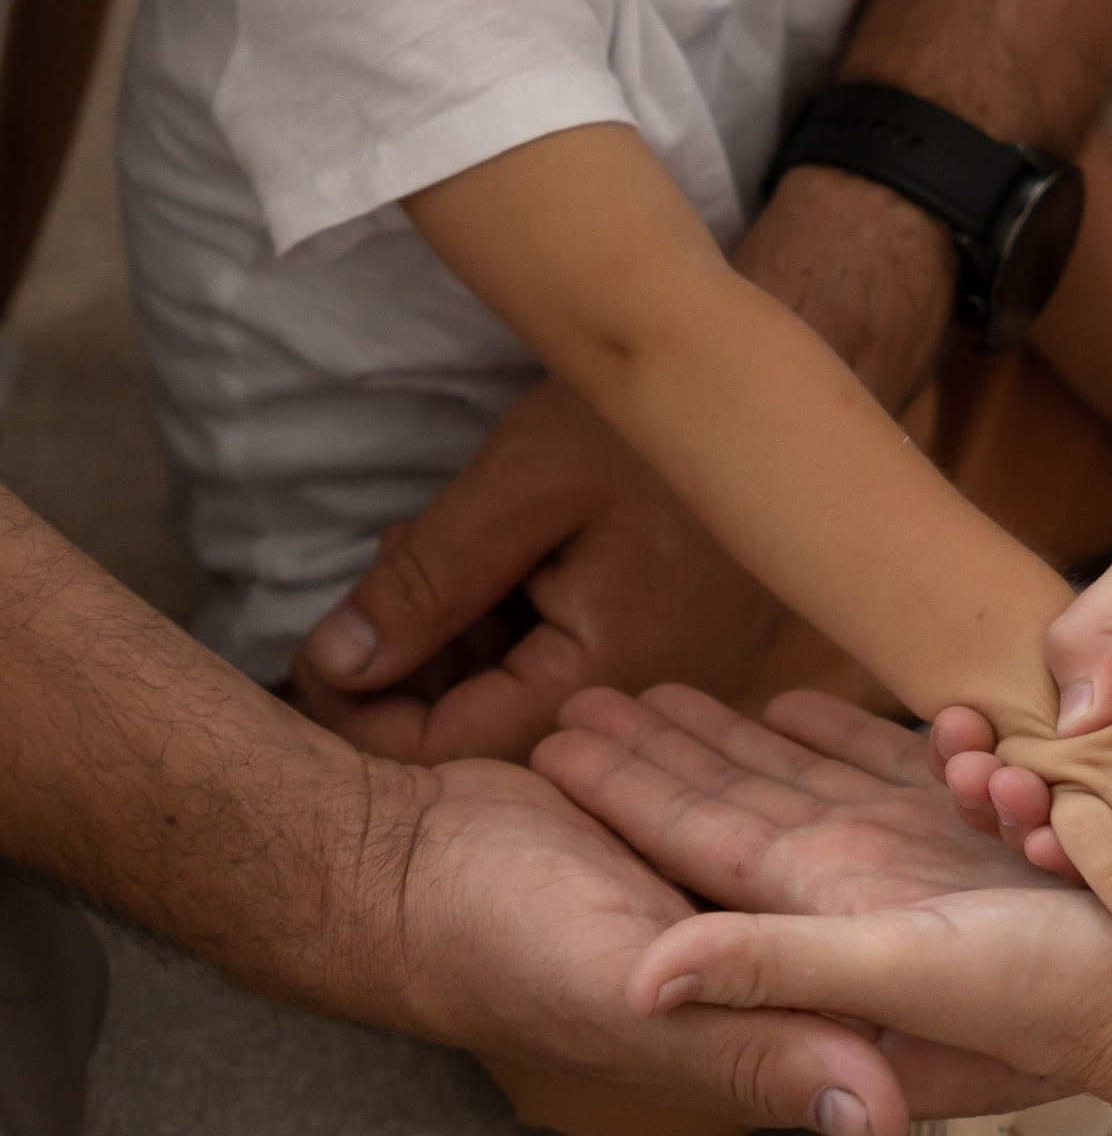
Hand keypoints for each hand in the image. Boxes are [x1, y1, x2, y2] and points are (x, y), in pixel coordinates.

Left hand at [290, 379, 771, 760]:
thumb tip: (333, 663)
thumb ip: (425, 584)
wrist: (770, 384)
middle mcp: (644, 710)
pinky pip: (562, 674)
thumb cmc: (651, 425)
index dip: (361, 711)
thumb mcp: (519, 489)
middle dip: (410, 669)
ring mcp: (661, 687)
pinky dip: (507, 628)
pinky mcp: (665, 657)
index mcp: (611, 682)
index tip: (316, 646)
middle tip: (381, 576)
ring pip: (517, 705)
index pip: (449, 752)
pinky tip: (493, 560)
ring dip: (456, 644)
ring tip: (431, 549)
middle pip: (483, 737)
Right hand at [380, 745, 1034, 1135]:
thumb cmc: (500, 944)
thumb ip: (766, 1046)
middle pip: (919, 938)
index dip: (1031, 1022)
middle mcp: (772, 973)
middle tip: (1107, 840)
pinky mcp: (708, 837)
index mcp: (776, 1030)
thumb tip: (888, 1128)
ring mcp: (742, 903)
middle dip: (1006, 887)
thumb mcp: (638, 997)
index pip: (933, 1041)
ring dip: (931, 804)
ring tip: (1015, 760)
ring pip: (868, 846)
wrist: (397, 871)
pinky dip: (852, 752)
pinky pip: (806, 789)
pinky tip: (922, 720)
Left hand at [551, 688, 1111, 1135]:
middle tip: (588, 693)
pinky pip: (898, 774)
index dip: (626, 786)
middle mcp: (861, 887)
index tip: (554, 734)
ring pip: (809, 779)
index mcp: (825, 910)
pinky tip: (813, 702)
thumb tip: (633, 979)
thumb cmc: (1052, 1001)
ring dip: (742, 735)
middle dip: (665, 748)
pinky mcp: (986, 842)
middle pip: (738, 798)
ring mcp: (922, 864)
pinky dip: (852, 733)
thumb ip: (768, 969)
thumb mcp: (896, 973)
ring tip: (678, 690)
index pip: (698, 834)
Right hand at [933, 487, 1111, 873]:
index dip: (981, 745)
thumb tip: (1071, 721)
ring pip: (1099, 833)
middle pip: (1051, 789)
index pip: (1031, 731)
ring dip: (1048, 837)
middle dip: (1001, 794)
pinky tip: (1071, 857)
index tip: (956, 748)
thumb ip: (1097, 629)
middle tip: (978, 784)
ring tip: (1019, 818)